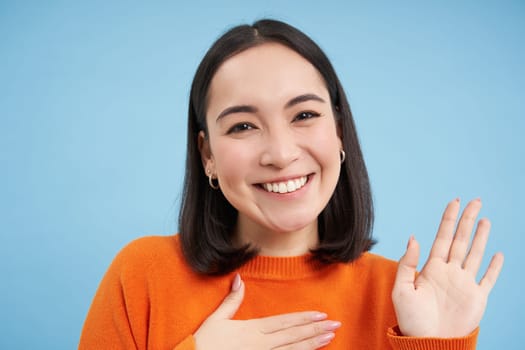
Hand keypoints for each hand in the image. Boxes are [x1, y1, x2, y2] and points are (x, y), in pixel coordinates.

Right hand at [194, 274, 340, 348]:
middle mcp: (261, 344)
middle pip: (293, 336)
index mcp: (252, 329)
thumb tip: (238, 278)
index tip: (321, 314)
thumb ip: (231, 300)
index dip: (303, 318)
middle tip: (336, 325)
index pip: (284, 322)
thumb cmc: (204, 342)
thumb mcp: (217, 319)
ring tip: (330, 338)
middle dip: (316, 330)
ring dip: (312, 344)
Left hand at [392, 198, 503, 337]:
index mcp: (431, 268)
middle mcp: (449, 272)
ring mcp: (464, 284)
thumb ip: (407, 263)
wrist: (427, 342)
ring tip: (485, 219)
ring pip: (475, 254)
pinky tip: (499, 254)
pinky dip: (495, 267)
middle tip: (475, 201)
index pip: (442, 237)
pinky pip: (488, 279)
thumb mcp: (401, 289)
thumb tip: (413, 237)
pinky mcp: (477, 298)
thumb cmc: (411, 319)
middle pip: (461, 240)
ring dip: (481, 237)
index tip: (454, 202)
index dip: (448, 219)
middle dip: (467, 220)